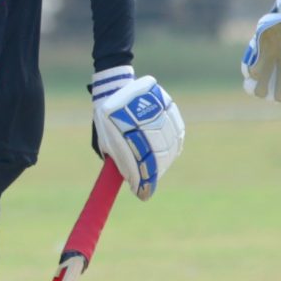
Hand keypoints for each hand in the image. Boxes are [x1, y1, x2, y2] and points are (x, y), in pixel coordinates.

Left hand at [89, 67, 185, 200]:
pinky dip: (173, 146)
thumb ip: (114, 159)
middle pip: (156, 158)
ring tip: (157, 168)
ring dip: (164, 161)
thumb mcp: (104, 140)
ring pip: (169, 147)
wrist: (116, 86)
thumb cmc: (107, 118)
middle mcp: (143, 124)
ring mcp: (158, 115)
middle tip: (148, 183)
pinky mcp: (168, 108)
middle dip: (153, 174)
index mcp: (122, 133)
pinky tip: (168, 152)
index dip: (141, 183)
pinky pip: (177, 134)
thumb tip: (123, 179)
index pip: (137, 166)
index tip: (142, 194)